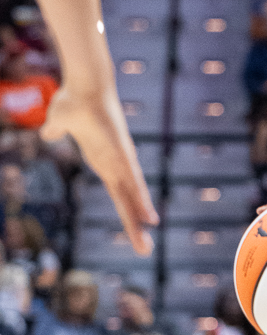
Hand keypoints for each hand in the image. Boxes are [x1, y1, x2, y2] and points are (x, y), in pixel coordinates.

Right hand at [42, 83, 157, 254]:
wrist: (84, 83)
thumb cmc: (74, 100)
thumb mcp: (59, 122)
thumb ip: (55, 131)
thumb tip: (48, 134)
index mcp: (104, 163)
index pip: (119, 194)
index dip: (127, 212)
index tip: (138, 231)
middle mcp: (116, 165)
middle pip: (128, 201)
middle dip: (136, 226)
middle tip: (146, 251)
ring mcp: (120, 158)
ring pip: (133, 193)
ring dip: (140, 215)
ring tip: (150, 237)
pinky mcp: (121, 151)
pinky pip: (131, 178)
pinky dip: (139, 195)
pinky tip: (148, 213)